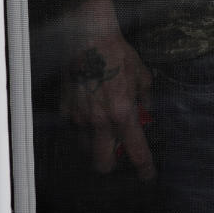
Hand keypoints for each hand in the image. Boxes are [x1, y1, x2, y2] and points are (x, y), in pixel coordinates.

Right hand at [61, 6, 154, 181]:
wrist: (89, 38)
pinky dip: (82, 128)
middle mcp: (99, 121)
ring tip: (103, 129)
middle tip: (118, 154)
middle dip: (111, 165)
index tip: (147, 175)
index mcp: (122, 114)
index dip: (144, 168)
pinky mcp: (66, 109)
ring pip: (86, 149)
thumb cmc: (118, 55)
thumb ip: (145, 100)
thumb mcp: (142, 76)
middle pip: (102, 164)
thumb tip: (146, 113)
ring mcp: (79, 117)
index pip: (135, 151)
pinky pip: (74, 129)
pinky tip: (89, 113)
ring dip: (95, 145)